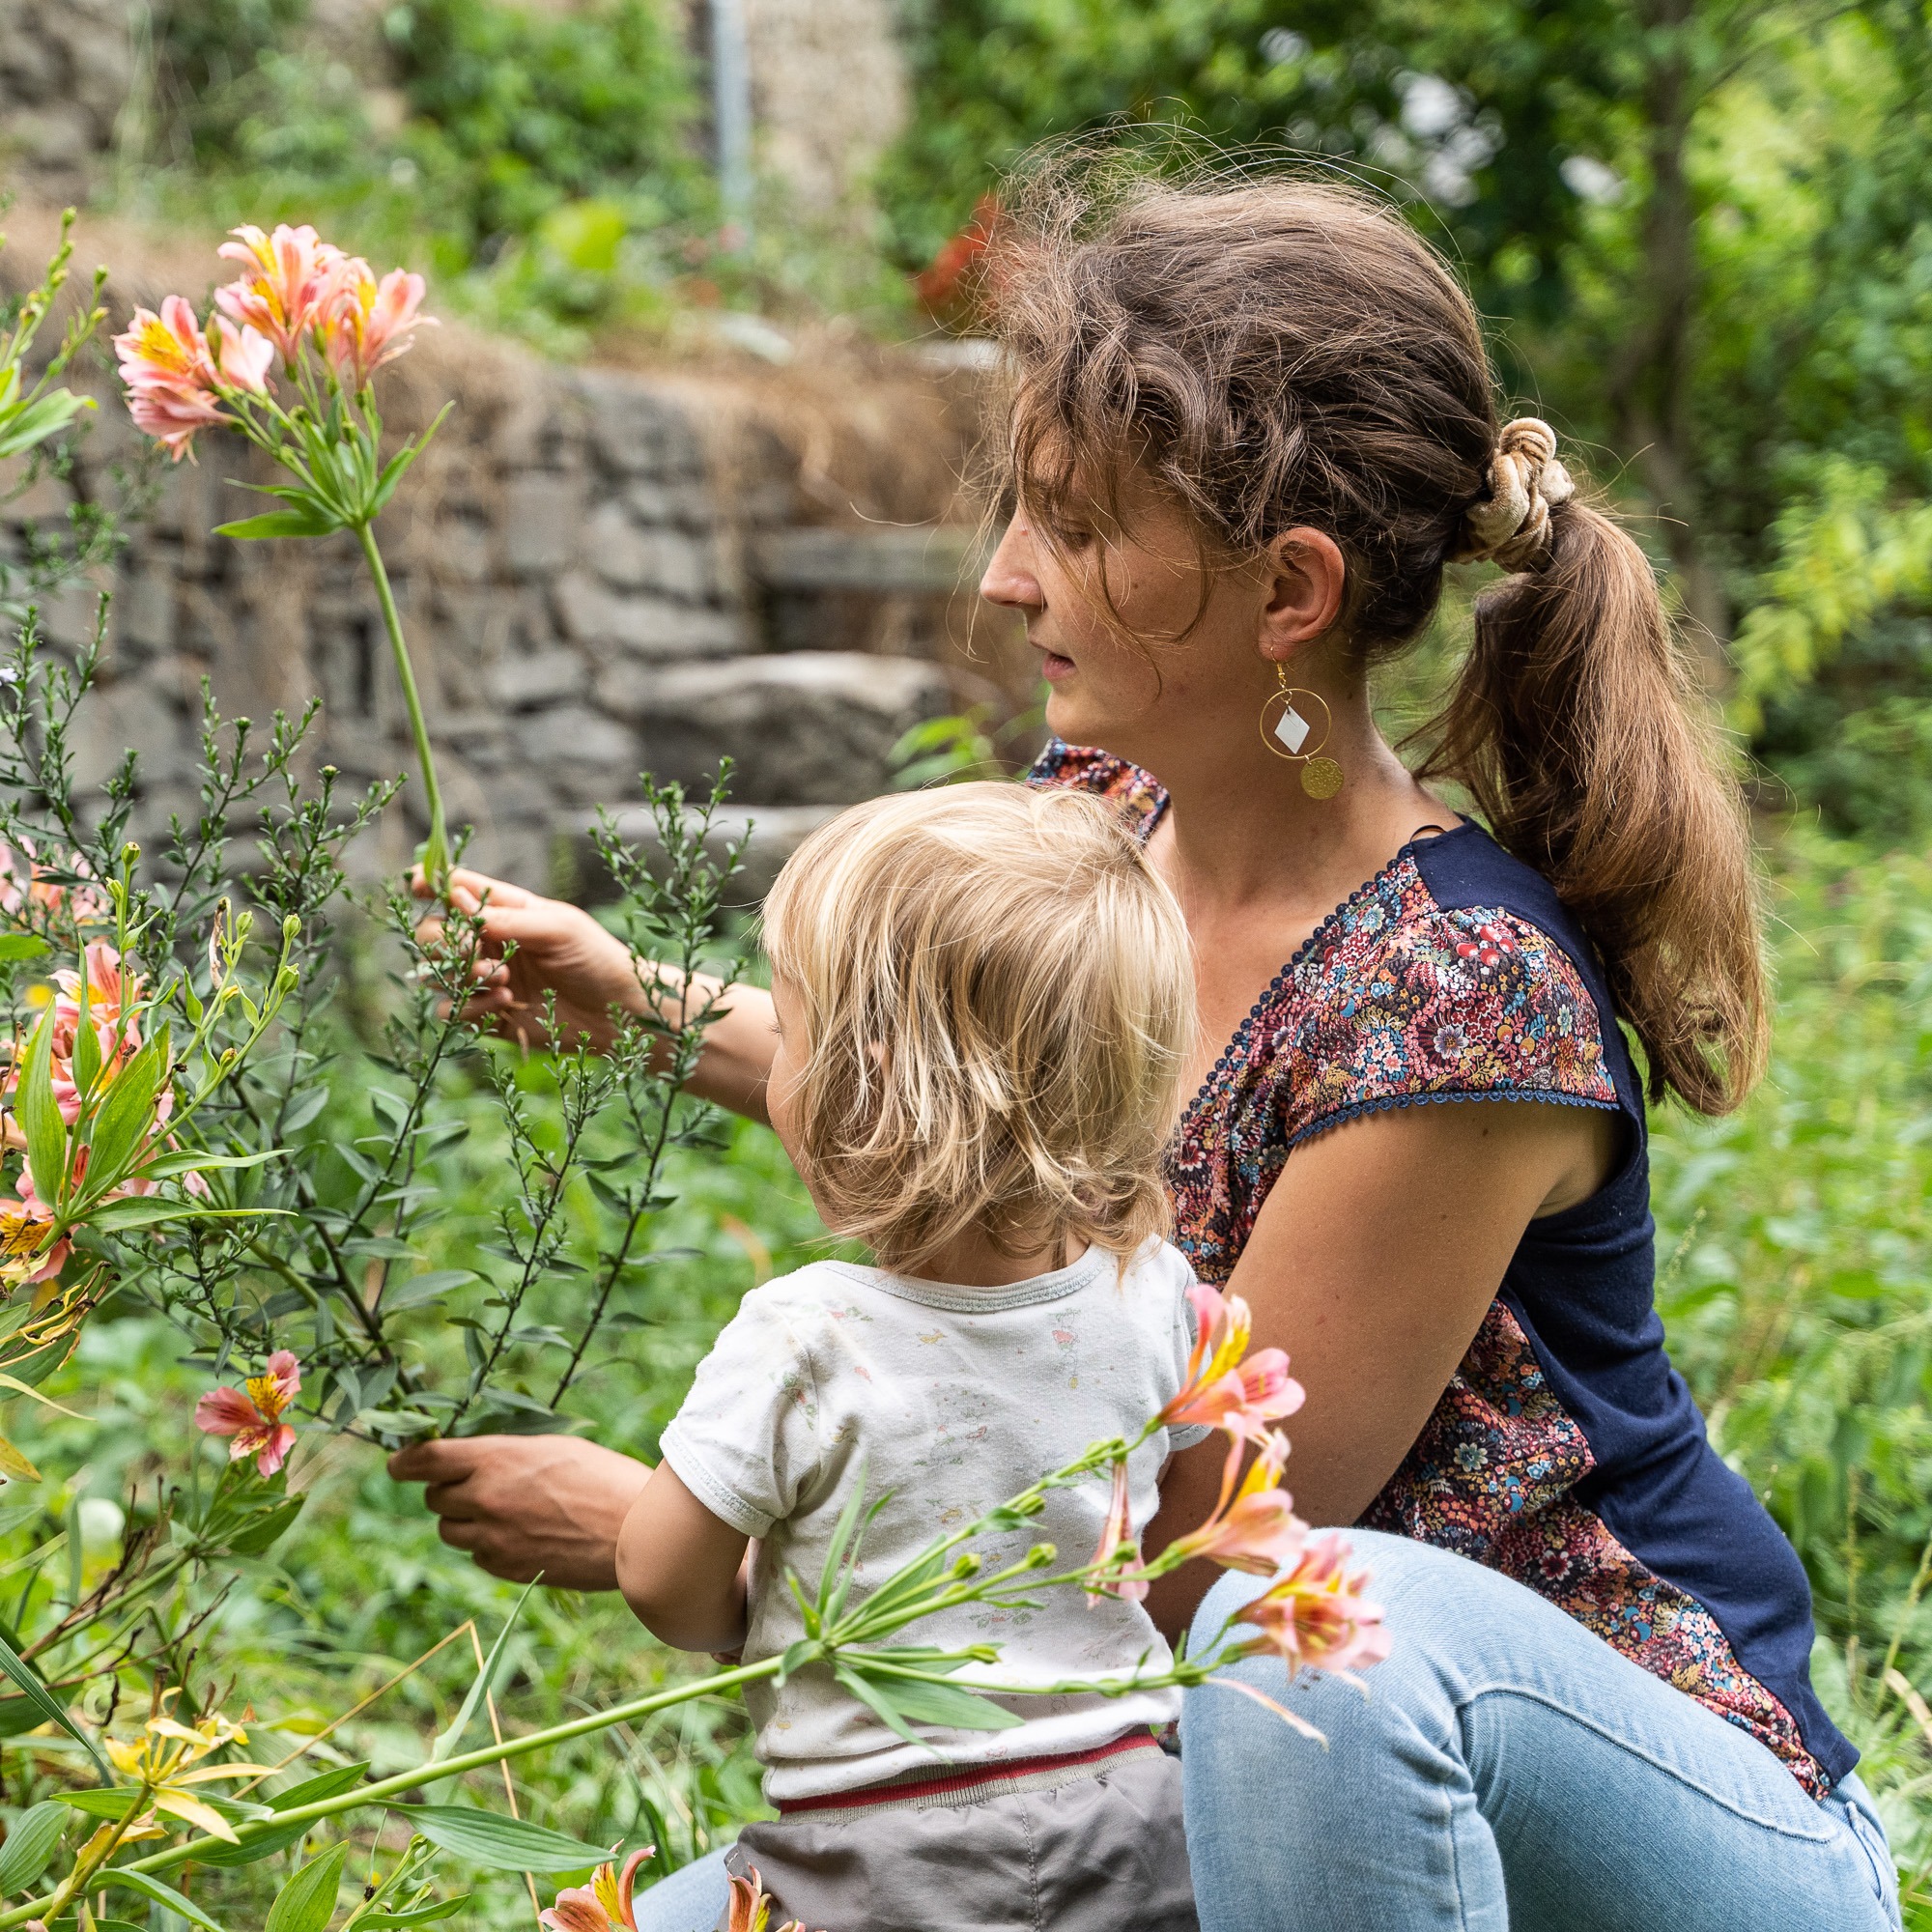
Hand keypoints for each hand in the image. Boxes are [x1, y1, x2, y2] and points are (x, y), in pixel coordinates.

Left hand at [388, 1434, 650, 1588]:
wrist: (634, 1530)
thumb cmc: (602, 1477)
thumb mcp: (552, 1447)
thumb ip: (505, 1455)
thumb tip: (472, 1462)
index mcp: (495, 1458)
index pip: (424, 1459)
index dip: (404, 1461)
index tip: (398, 1463)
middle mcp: (484, 1498)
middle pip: (434, 1498)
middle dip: (448, 1491)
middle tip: (475, 1485)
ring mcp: (492, 1538)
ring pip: (450, 1531)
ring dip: (465, 1520)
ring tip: (504, 1512)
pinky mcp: (505, 1568)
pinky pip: (478, 1556)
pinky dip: (488, 1546)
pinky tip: (522, 1535)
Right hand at [412, 867, 643, 1051]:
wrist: (620, 1013)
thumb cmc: (597, 958)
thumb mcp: (558, 928)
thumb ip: (507, 918)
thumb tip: (456, 900)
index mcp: (506, 910)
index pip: (456, 888)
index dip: (430, 883)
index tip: (416, 885)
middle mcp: (489, 943)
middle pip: (432, 934)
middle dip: (444, 942)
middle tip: (479, 954)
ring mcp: (486, 979)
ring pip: (436, 974)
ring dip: (458, 976)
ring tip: (503, 981)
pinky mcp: (489, 1015)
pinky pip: (452, 1010)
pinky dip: (469, 1008)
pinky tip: (506, 1004)